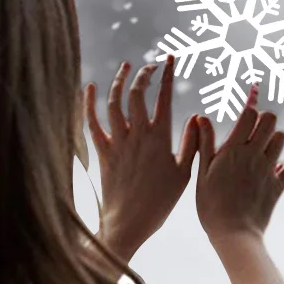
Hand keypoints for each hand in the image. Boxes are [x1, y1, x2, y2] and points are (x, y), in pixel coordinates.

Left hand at [85, 56, 198, 259]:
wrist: (128, 223)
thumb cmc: (161, 202)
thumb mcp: (184, 173)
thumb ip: (190, 143)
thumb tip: (195, 118)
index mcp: (160, 138)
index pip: (163, 98)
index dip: (166, 75)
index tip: (169, 60)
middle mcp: (137, 135)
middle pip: (137, 95)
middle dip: (143, 74)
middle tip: (150, 66)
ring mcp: (118, 142)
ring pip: (115, 104)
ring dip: (120, 82)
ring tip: (126, 67)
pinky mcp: (103, 153)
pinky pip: (92, 124)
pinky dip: (88, 104)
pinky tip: (89, 89)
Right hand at [195, 86, 283, 242]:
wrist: (232, 233)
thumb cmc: (211, 204)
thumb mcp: (203, 172)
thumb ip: (205, 143)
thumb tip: (201, 117)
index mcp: (233, 149)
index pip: (250, 114)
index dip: (250, 109)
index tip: (246, 114)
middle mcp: (253, 154)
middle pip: (270, 120)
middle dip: (264, 120)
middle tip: (254, 133)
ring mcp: (268, 169)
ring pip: (281, 138)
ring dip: (274, 140)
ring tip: (263, 151)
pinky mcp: (278, 184)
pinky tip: (276, 170)